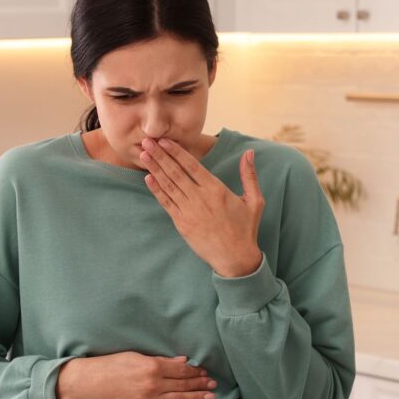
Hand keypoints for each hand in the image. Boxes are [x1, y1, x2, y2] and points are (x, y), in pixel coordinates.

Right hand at [56, 352, 217, 398]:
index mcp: (151, 366)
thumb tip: (182, 360)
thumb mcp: (134, 357)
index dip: (195, 370)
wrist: (87, 384)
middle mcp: (152, 384)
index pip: (180, 369)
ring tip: (210, 397)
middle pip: (182, 384)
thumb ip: (159, 360)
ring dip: (196, 398)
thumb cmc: (109, 367)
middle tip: (213, 385)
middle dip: (200, 384)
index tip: (204, 371)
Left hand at [141, 137, 264, 277]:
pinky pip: (166, 203)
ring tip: (144, 155)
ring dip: (155, 169)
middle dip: (160, 155)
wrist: (235, 258)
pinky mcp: (182, 224)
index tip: (165, 140)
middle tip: (147, 141)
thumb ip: (249, 175)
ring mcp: (189, 212)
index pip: (191, 166)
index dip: (176, 152)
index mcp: (216, 190)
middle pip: (175, 172)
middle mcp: (199, 198)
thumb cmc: (245, 229)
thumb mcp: (254, 201)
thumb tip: (249, 152)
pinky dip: (157, 190)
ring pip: (168, 186)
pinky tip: (148, 178)